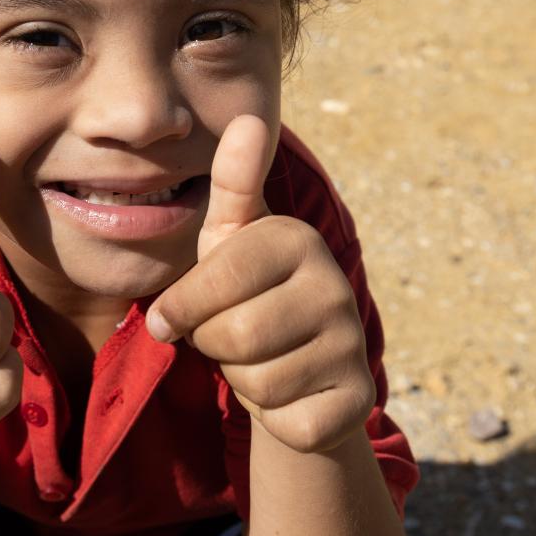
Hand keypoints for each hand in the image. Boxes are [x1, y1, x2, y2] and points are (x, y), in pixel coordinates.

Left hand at [147, 115, 375, 453]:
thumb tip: (248, 116)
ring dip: (241, 380)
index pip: (212, 283)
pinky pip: (283, 419)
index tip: (178, 315)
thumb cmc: (248, 295)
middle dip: (213, 346)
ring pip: (256, 380)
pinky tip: (287, 391)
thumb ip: (232, 183)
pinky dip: (271, 415)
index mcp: (294, 240)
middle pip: (232, 335)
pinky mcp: (356, 400)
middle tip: (230, 336)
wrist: (300, 370)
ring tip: (260, 359)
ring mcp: (352, 344)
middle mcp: (333, 286)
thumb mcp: (228, 241)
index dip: (183, 309)